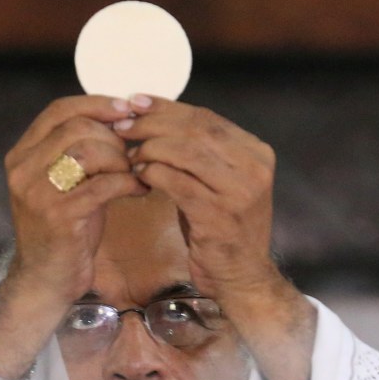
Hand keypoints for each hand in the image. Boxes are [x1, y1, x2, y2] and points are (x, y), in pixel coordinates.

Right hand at [0, 96, 146, 379]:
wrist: (45, 280)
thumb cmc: (65, 231)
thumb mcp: (66, 184)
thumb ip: (81, 152)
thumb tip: (123, 120)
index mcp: (22, 154)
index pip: (59, 110)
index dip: (96, 104)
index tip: (127, 109)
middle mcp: (24, 169)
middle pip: (77, 127)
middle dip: (115, 136)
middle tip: (136, 152)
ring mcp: (38, 192)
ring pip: (87, 151)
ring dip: (121, 159)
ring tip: (137, 172)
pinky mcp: (59, 216)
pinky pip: (102, 185)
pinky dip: (128, 183)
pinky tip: (141, 190)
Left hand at [120, 99, 315, 379]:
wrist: (242, 277)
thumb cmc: (222, 229)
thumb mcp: (216, 183)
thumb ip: (196, 151)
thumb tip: (152, 116)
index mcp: (256, 152)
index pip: (206, 117)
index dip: (168, 107)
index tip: (136, 102)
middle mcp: (254, 167)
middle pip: (195, 129)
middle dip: (153, 124)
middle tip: (122, 124)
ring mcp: (240, 191)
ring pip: (185, 152)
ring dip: (150, 148)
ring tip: (128, 152)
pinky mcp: (219, 214)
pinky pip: (177, 183)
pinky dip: (153, 174)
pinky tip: (138, 175)